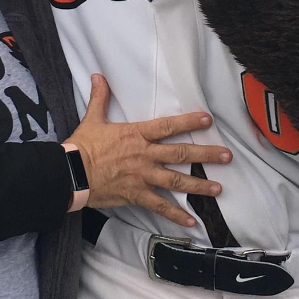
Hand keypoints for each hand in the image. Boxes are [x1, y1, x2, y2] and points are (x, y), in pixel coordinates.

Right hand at [65, 75, 231, 227]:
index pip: (168, 126)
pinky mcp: (136, 195)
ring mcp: (142, 177)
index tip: (208, 120)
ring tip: (218, 189)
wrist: (71, 173)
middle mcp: (144, 155)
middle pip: (181, 154)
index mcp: (137, 135)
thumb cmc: (82, 146)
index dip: (189, 122)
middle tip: (227, 156)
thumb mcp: (92, 118)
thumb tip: (98, 75)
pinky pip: (159, 206)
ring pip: (176, 181)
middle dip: (206, 155)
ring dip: (198, 185)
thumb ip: (100, 97)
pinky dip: (175, 215)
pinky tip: (191, 222)